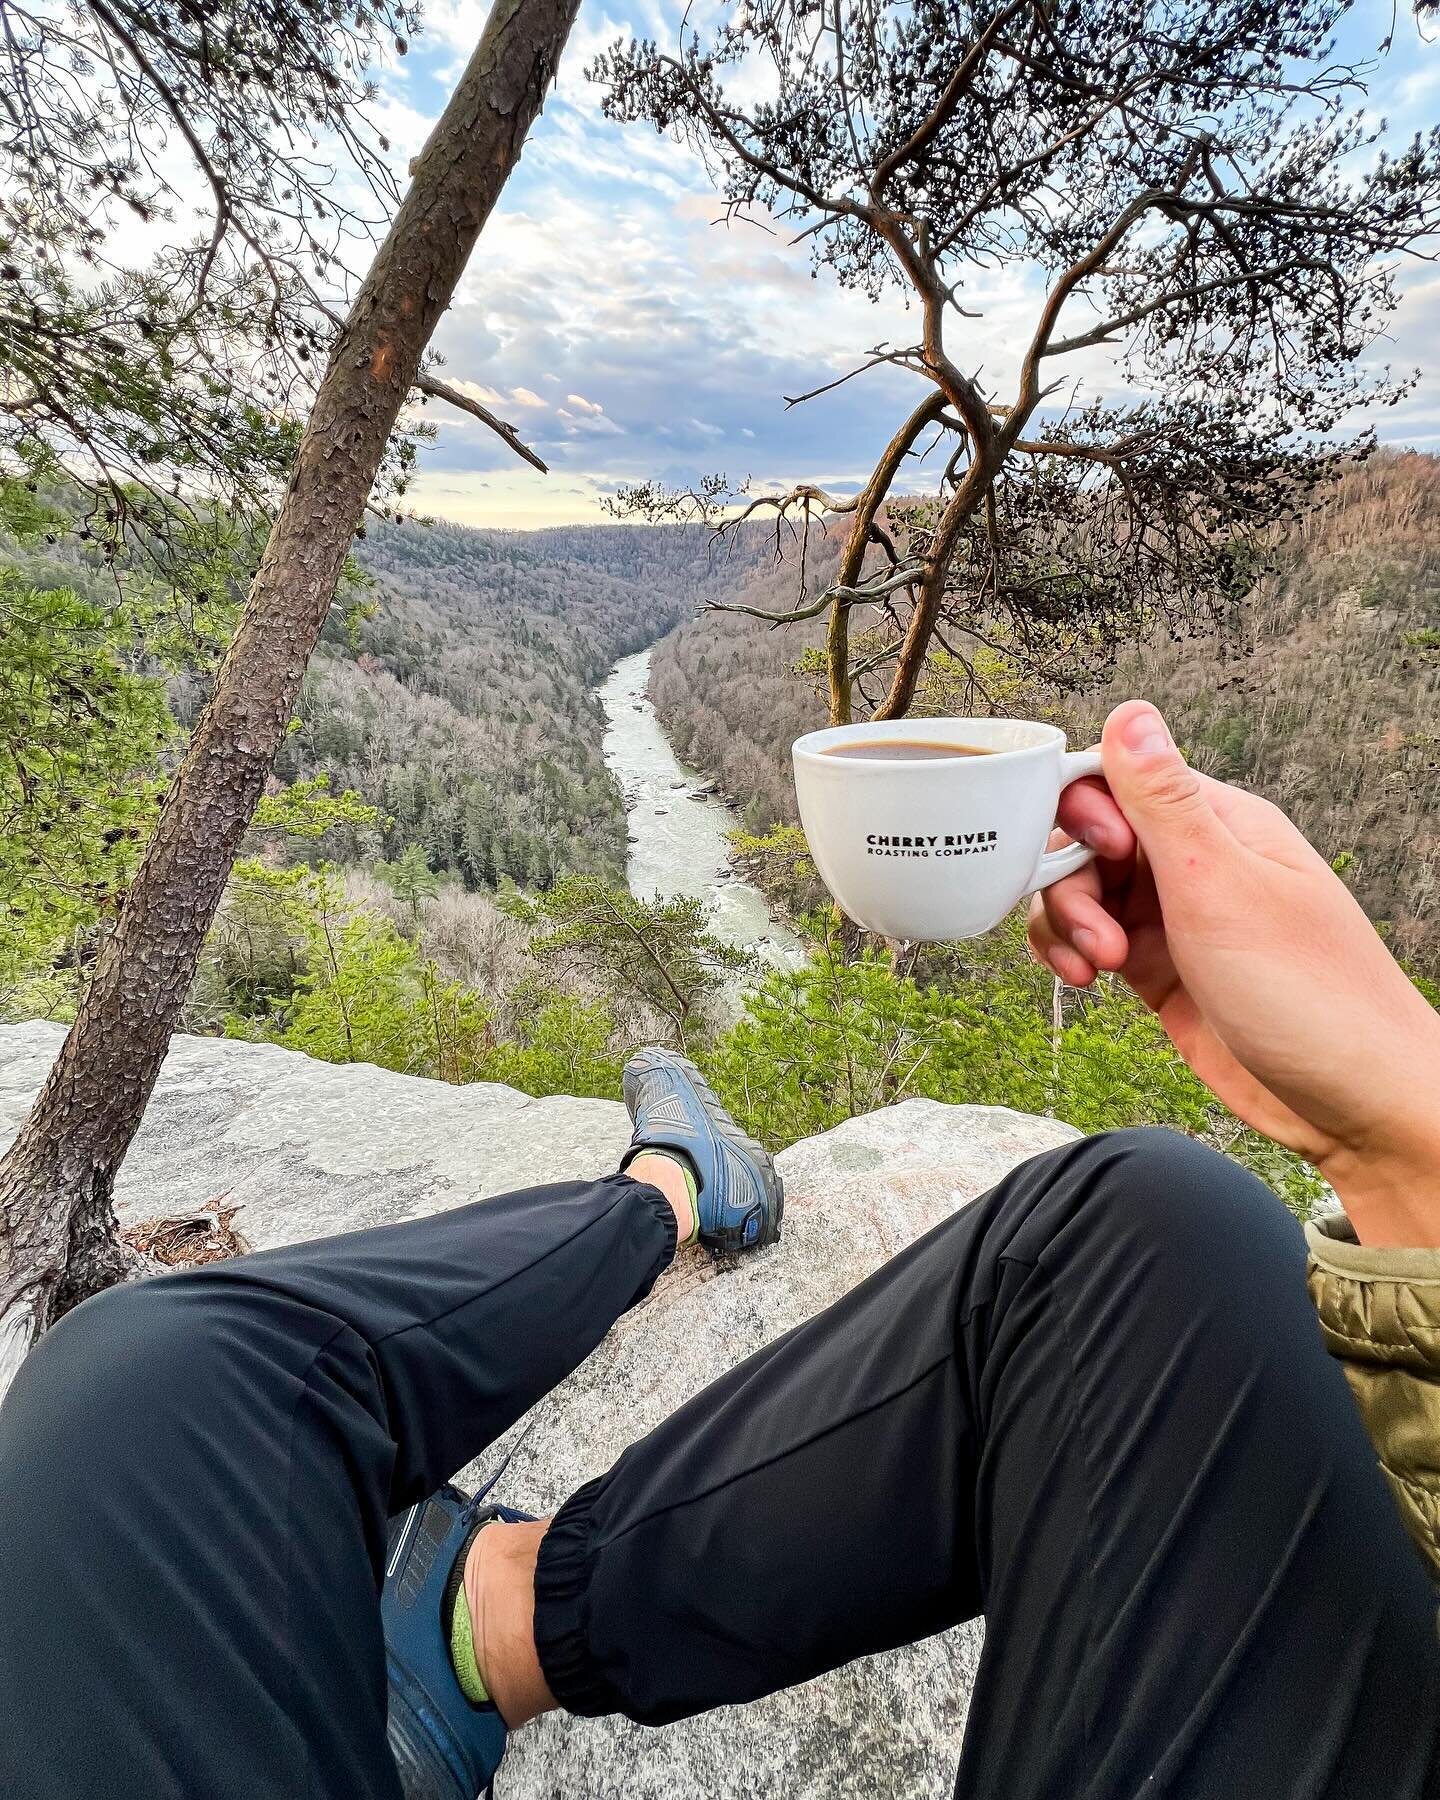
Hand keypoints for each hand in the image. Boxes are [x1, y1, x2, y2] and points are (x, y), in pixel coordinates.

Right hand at [1029, 700, 1439, 1244]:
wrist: (1352, 1103)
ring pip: (1080, 890)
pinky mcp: (1159, 967)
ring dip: (1068, 924)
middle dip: (1070, 883)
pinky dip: (1072, 953)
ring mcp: (1174, 915)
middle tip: (1101, 937)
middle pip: (1085, 838)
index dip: (1082, 812)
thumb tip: (1129, 711)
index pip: (1115, 778)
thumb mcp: (1222, 887)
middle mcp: (1193, 861)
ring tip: (1100, 969)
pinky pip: (1090, 938)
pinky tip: (1087, 981)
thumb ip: (1164, 800)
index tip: (1097, 857)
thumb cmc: (1311, 997)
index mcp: (1219, 822)